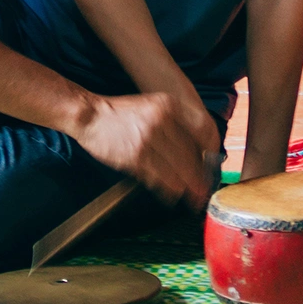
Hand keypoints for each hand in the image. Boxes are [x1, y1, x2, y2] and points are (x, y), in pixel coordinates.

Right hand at [71, 92, 218, 209]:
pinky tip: (173, 194)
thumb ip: (174, 121)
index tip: (213, 164)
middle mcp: (162, 120)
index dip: (212, 150)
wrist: (90, 115)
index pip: (202, 129)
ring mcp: (149, 138)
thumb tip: (195, 148)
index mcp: (168, 105)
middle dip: (200, 176)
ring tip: (193, 198)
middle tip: (205, 190)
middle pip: (191, 154)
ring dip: (187, 186)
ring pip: (177, 168)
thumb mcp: (152, 105)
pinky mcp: (136, 155)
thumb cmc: (120, 113)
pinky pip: (159, 176)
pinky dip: (168, 188)